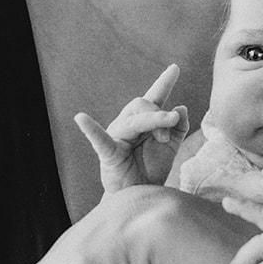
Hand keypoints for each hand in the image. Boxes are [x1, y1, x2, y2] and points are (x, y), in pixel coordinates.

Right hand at [74, 64, 188, 191]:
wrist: (141, 195)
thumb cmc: (151, 169)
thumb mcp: (171, 148)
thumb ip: (179, 128)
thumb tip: (181, 108)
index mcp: (144, 121)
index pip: (154, 97)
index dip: (164, 82)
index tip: (175, 68)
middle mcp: (128, 124)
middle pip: (142, 105)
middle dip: (160, 117)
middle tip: (168, 137)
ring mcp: (116, 136)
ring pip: (133, 120)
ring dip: (153, 124)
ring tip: (164, 138)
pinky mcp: (107, 152)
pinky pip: (98, 138)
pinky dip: (90, 128)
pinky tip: (81, 118)